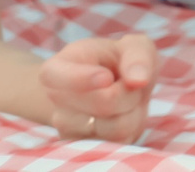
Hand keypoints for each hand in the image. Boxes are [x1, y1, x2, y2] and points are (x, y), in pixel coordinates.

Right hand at [40, 34, 154, 145]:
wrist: (116, 86)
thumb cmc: (121, 61)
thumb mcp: (134, 46)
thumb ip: (137, 57)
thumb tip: (138, 80)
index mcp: (56, 68)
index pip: (59, 78)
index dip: (84, 79)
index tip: (106, 77)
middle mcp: (55, 100)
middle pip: (104, 103)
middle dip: (128, 92)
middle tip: (126, 82)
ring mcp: (66, 127)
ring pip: (114, 127)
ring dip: (131, 111)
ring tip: (124, 98)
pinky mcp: (83, 147)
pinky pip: (119, 141)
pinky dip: (131, 127)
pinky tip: (121, 114)